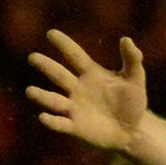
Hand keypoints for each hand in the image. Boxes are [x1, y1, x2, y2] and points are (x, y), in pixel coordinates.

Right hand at [26, 30, 148, 152]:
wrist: (132, 130)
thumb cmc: (131, 102)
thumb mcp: (135, 80)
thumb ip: (132, 60)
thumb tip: (126, 39)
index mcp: (90, 73)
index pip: (74, 55)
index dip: (64, 44)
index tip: (51, 34)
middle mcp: (77, 88)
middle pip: (59, 75)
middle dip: (46, 66)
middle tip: (33, 58)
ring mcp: (75, 107)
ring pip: (54, 100)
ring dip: (42, 96)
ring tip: (30, 91)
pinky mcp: (76, 127)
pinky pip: (61, 124)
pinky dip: (52, 121)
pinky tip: (44, 117)